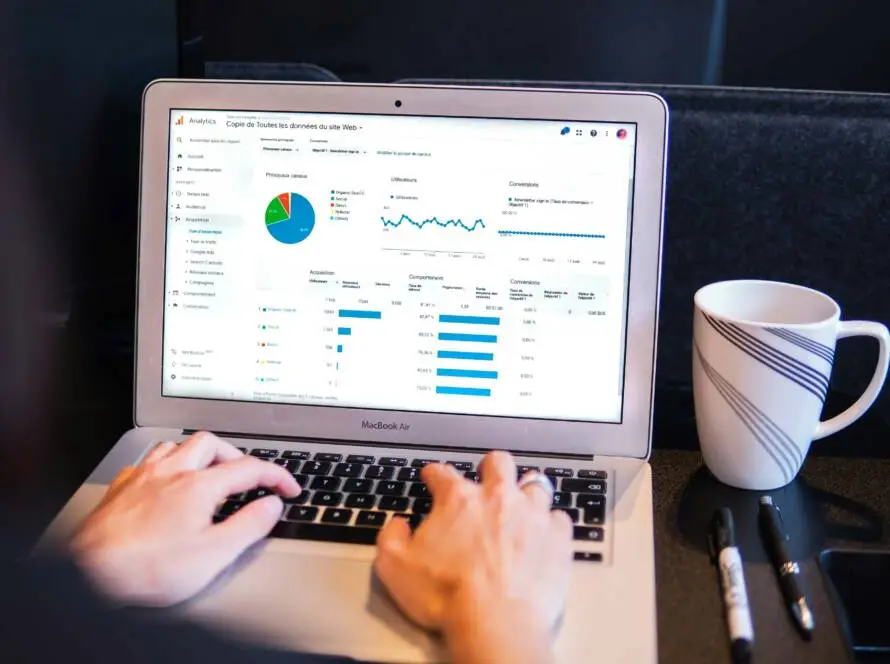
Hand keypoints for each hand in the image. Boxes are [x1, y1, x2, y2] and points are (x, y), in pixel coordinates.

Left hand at [69, 431, 298, 605]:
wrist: (89, 575)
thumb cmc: (145, 569)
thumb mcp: (213, 555)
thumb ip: (249, 526)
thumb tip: (271, 505)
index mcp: (198, 486)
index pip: (249, 469)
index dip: (276, 476)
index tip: (288, 488)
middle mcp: (170, 473)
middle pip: (211, 443)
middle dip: (236, 455)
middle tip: (248, 476)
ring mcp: (143, 478)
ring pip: (176, 445)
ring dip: (199, 454)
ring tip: (209, 471)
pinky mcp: (121, 489)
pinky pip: (148, 461)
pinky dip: (167, 465)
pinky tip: (165, 482)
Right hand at [374, 451, 572, 663]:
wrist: (495, 622)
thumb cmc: (447, 596)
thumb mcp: (394, 567)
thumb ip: (390, 537)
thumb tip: (398, 526)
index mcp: (457, 500)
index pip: (442, 473)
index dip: (433, 473)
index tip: (432, 476)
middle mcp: (497, 498)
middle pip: (498, 463)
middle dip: (490, 467)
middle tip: (486, 479)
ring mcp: (532, 515)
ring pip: (535, 484)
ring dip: (526, 492)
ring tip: (522, 504)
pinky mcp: (557, 538)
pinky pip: (560, 518)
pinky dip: (551, 524)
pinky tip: (545, 534)